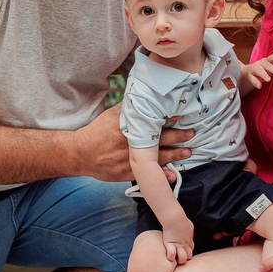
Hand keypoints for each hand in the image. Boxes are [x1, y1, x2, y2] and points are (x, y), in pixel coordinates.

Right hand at [73, 106, 192, 181]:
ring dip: (174, 155)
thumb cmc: (97, 131)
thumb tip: (143, 95)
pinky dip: (161, 176)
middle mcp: (131, 143)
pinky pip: (148, 174)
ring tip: (188, 152)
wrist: (81, 153)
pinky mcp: (128, 172)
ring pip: (157, 157)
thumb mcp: (111, 115)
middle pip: (159, 139)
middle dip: (177, 136)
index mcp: (128, 127)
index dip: (168, 118)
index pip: (153, 121)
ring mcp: (130, 159)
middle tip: (191, 133)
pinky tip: (172, 176)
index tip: (182, 115)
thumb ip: (128, 108)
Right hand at [162, 217, 193, 264]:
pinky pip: (172, 254)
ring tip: (175, 257)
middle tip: (179, 255)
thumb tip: (189, 234)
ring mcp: (178, 245)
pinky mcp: (169, 244)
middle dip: (185, 258)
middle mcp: (185, 245)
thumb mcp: (189, 227)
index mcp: (189, 241)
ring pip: (183, 259)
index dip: (187, 252)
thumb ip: (190, 233)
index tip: (182, 250)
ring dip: (179, 259)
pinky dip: (170, 256)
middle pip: (189, 257)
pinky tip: (169, 256)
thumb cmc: (182, 221)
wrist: (175, 218)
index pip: (191, 251)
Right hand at [242, 51, 272, 89]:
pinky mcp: (250, 76)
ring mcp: (255, 69)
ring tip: (268, 80)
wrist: (250, 71)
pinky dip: (256, 82)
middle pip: (266, 64)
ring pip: (258, 71)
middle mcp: (261, 63)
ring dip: (263, 75)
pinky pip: (252, 79)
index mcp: (267, 60)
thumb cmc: (265, 67)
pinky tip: (259, 86)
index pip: (272, 57)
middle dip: (272, 68)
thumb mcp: (271, 62)